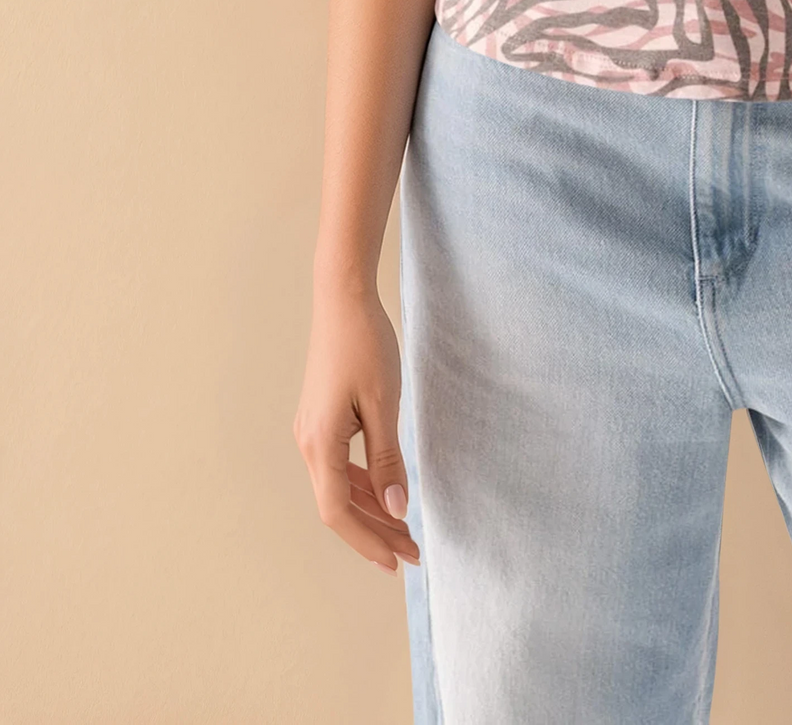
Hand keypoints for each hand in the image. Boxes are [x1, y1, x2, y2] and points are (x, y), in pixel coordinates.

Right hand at [293, 279, 419, 572]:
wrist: (343, 299)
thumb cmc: (366, 345)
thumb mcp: (383, 403)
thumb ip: (387, 460)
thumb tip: (396, 508)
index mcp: (320, 443)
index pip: (339, 512)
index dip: (368, 541)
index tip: (397, 561)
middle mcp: (308, 443)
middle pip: (338, 505)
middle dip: (375, 532)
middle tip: (413, 553)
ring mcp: (311, 432)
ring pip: (338, 487)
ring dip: (370, 511)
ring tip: (405, 531)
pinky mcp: (320, 420)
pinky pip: (339, 467)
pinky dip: (363, 486)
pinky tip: (387, 493)